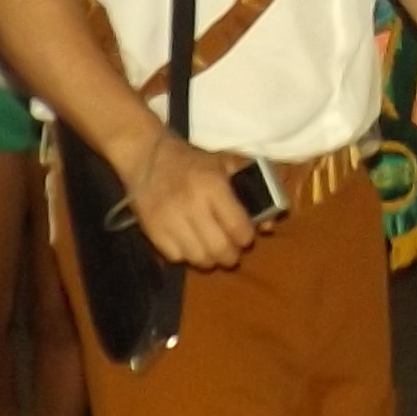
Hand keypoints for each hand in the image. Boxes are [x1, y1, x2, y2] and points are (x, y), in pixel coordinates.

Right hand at [128, 132, 259, 271]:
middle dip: (231, 256)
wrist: (147, 156)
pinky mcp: (152, 230)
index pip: (238, 227)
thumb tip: (269, 225)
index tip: (246, 237)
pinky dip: (186, 256)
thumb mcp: (225, 166)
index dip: (247, 238)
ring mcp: (169, 219)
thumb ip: (250, 193)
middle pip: (220, 249)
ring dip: (210, 260)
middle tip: (231, 252)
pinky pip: (176, 257)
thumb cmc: (192, 162)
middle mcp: (191, 204)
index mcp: (213, 185)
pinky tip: (188, 244)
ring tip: (211, 250)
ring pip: (198, 258)